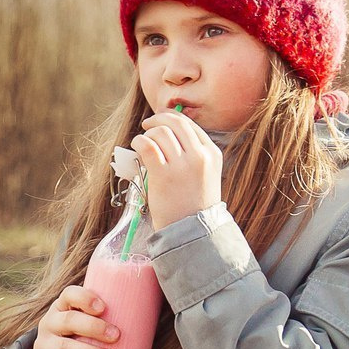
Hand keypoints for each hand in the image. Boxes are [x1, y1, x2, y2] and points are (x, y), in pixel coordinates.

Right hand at [32, 283, 118, 348]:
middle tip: (117, 336)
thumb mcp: (85, 326)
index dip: (84, 298)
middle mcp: (50, 323)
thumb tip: (154, 314)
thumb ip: (108, 319)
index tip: (103, 307)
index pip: (69, 295)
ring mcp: (44, 344)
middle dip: (94, 327)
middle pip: (69, 320)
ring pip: (65, 347)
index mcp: (62, 307)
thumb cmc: (78, 339)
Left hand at [135, 108, 223, 229]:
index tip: (160, 122)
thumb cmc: (193, 202)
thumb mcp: (205, 173)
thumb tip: (167, 133)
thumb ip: (193, 154)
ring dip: (147, 134)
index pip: (189, 124)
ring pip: (160, 133)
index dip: (171, 118)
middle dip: (157, 119)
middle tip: (147, 125)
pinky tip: (136, 147)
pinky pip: (147, 146)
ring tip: (142, 144)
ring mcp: (182, 165)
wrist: (192, 230)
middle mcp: (200, 156)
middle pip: (175, 122)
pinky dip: (138, 142)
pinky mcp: (164, 175)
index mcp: (212, 153)